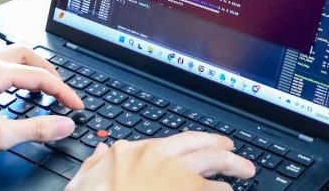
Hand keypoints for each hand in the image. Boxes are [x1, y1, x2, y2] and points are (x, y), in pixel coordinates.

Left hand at [0, 44, 83, 163]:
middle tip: (59, 87)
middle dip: (46, 69)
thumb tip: (64, 124)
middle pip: (24, 53)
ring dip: (22, 64)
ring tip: (33, 79)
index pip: (40, 77)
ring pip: (1, 54)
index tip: (75, 106)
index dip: (64, 92)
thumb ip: (36, 129)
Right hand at [66, 132, 255, 190]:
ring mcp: (178, 174)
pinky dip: (225, 190)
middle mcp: (159, 157)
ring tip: (244, 170)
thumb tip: (101, 151)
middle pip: (199, 144)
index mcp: (133, 152)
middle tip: (233, 152)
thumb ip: (95, 163)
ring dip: (232, 166)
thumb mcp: (84, 180)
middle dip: (220, 147)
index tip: (197, 147)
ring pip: (215, 162)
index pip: (169, 143)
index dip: (189, 145)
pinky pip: (217, 189)